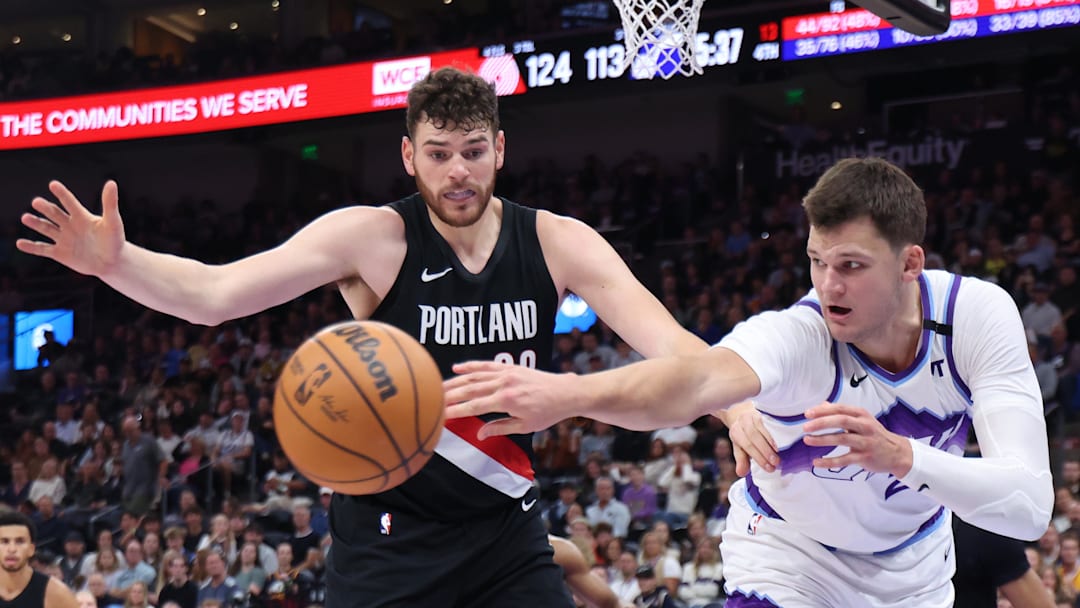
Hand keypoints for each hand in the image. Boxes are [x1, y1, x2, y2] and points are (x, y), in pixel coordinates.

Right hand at [17, 180, 125, 275]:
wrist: (112, 263)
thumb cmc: (115, 241)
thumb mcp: (113, 222)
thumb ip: (110, 204)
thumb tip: (111, 183)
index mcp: (82, 216)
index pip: (70, 203)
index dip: (62, 194)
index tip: (53, 184)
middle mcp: (70, 225)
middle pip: (55, 213)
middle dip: (45, 208)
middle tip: (36, 202)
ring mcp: (64, 238)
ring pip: (46, 229)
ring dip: (36, 223)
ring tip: (25, 217)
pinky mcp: (60, 253)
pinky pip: (43, 249)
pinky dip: (31, 247)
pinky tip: (20, 243)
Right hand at [443, 361, 575, 438]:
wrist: (566, 392)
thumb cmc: (548, 412)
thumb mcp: (525, 426)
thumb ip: (500, 428)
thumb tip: (479, 434)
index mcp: (506, 401)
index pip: (473, 407)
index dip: (455, 411)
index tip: (440, 415)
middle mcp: (503, 384)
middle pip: (469, 389)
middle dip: (449, 395)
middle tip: (431, 400)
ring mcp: (506, 373)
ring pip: (474, 376)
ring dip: (455, 381)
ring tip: (438, 387)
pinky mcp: (510, 367)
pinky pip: (486, 365)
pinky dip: (470, 366)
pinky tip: (457, 367)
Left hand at [723, 402, 778, 474]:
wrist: (743, 412)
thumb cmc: (744, 434)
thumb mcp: (740, 447)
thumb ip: (741, 460)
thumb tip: (741, 473)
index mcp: (736, 432)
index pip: (747, 445)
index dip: (758, 457)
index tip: (769, 468)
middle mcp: (742, 422)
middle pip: (753, 437)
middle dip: (764, 452)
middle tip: (775, 464)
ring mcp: (752, 415)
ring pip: (760, 429)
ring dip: (770, 444)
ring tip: (778, 456)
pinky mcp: (762, 412)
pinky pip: (767, 423)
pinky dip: (772, 434)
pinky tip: (779, 443)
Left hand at [802, 402, 912, 476]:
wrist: (898, 453)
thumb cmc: (875, 434)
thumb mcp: (861, 420)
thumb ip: (842, 413)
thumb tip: (822, 405)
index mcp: (861, 415)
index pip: (840, 409)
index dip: (823, 411)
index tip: (807, 413)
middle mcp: (865, 426)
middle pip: (841, 421)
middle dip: (821, 423)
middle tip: (805, 427)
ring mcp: (866, 442)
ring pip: (842, 439)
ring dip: (822, 440)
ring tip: (807, 440)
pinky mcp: (865, 457)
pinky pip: (844, 460)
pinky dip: (829, 461)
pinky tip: (816, 462)